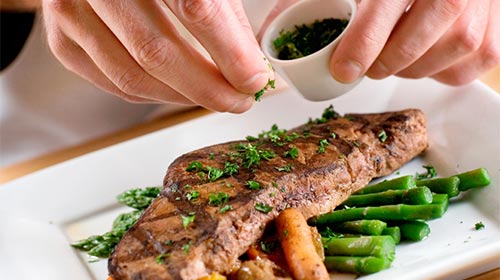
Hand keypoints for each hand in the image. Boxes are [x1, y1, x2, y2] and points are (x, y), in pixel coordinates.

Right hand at [42, 0, 272, 112]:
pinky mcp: (63, 42)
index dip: (228, 52)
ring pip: (133, 77)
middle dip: (207, 87)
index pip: (195, 8)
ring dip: (182, 97)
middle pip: (156, 52)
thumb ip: (225, 19)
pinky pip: (116, 85)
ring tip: (214, 97)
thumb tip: (249, 71)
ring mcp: (72, 13)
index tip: (252, 80)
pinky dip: (156, 96)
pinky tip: (179, 91)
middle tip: (238, 100)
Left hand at [262, 0, 498, 85]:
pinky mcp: (495, 32)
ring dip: (411, 69)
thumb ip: (308, 3)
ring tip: (394, 59)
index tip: (342, 69)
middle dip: (384, 64)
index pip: (383, 10)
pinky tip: (425, 58)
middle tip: (368, 66)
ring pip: (445, 57)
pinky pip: (468, 68)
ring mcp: (481, 9)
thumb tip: (270, 36)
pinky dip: (441, 73)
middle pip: (415, 43)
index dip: (360, 46)